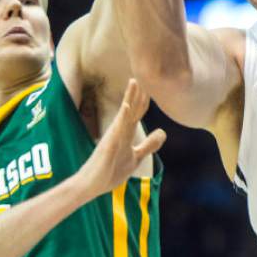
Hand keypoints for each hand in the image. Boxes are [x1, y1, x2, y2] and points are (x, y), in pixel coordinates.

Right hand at [77, 79, 165, 197]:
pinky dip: (123, 116)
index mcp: (126, 132)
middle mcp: (120, 130)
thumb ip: (149, 145)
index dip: (146, 97)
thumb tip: (164, 132)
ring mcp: (114, 135)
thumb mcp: (136, 157)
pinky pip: (117, 128)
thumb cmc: (111, 171)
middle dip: (141, 91)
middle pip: (133, 107)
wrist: (92, 185)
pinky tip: (128, 104)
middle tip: (147, 71)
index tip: (155, 81)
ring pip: (125, 112)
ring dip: (130, 97)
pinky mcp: (109, 143)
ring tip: (135, 81)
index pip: (139, 110)